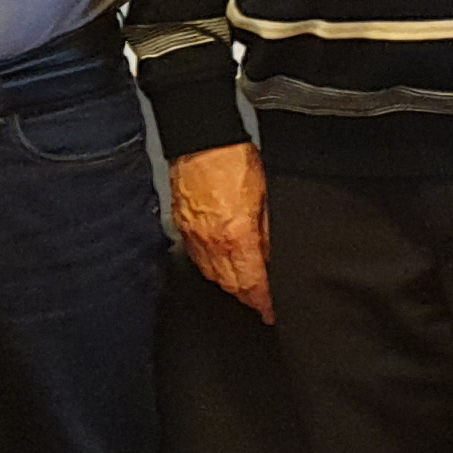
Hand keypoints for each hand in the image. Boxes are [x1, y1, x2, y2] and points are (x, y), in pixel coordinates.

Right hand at [169, 143, 271, 323]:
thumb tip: (269, 258)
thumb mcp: (265, 197)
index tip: (271, 312)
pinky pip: (197, 258)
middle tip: (260, 302)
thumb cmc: (233, 159)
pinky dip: (211, 268)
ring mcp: (193, 236)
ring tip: (243, 287)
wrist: (201, 140)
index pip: (252, 282)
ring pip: (212, 275)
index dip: (263, 302)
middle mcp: (212, 242)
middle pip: (231, 284)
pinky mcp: (182, 227)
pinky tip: (220, 265)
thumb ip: (267, 233)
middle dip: (247, 297)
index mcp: (237, 235)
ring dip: (229, 285)